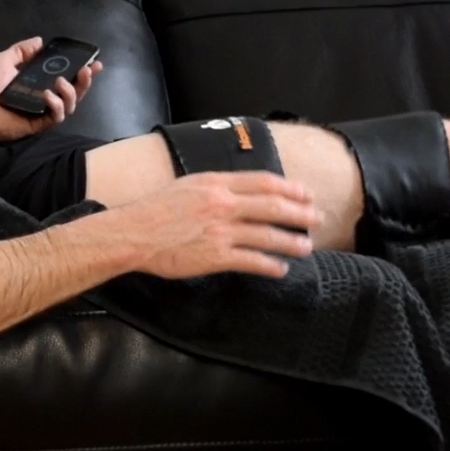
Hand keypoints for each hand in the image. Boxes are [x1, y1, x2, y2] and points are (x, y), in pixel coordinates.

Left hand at [0, 37, 103, 141]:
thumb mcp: (3, 60)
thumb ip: (21, 51)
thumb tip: (39, 41)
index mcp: (39, 82)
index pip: (67, 75)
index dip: (82, 70)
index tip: (93, 61)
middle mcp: (45, 97)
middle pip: (75, 91)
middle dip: (86, 81)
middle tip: (88, 70)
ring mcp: (43, 112)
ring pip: (70, 104)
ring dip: (72, 92)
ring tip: (61, 82)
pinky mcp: (39, 125)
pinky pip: (57, 117)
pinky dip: (57, 105)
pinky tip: (49, 95)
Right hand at [115, 172, 321, 278]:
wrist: (133, 233)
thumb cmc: (154, 210)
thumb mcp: (187, 186)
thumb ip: (215, 187)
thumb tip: (239, 191)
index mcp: (215, 183)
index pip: (263, 182)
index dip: (289, 188)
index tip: (305, 194)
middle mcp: (222, 204)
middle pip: (272, 206)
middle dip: (299, 213)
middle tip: (316, 218)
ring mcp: (221, 231)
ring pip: (267, 235)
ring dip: (291, 241)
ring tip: (306, 246)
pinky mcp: (215, 256)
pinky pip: (251, 260)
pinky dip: (270, 265)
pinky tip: (280, 268)